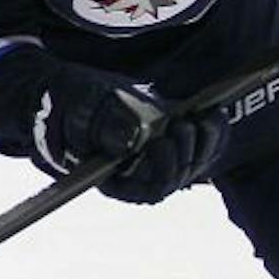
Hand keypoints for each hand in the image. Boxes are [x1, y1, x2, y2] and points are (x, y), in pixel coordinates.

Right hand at [0, 49, 224, 203]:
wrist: (69, 89)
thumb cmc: (64, 99)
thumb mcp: (77, 103)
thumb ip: (99, 122)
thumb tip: (129, 140)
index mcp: (110, 177)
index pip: (145, 189)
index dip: (162, 171)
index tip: (163, 142)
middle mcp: (136, 174)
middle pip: (174, 178)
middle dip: (186, 153)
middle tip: (185, 124)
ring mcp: (155, 159)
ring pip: (192, 164)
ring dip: (205, 144)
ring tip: (206, 118)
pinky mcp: (169, 140)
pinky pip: (200, 148)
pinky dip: (212, 133)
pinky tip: (214, 113)